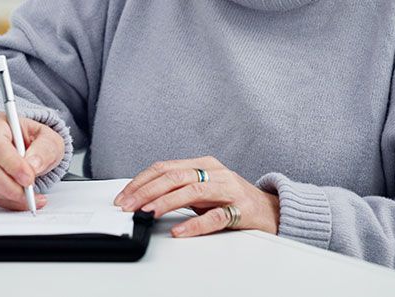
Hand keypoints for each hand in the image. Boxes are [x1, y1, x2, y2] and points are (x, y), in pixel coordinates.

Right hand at [0, 112, 64, 210]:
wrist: (31, 149)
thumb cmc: (37, 140)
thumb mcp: (50, 139)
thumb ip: (45, 149)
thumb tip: (33, 164)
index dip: (10, 163)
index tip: (29, 177)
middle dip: (10, 184)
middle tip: (30, 190)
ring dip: (10, 195)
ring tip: (32, 197)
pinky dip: (8, 202)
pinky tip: (24, 201)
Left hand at [113, 157, 280, 237]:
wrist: (270, 209)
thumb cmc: (231, 198)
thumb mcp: (202, 188)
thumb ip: (178, 189)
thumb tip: (143, 198)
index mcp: (202, 163)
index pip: (165, 167)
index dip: (141, 181)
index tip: (124, 196)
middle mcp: (214, 172)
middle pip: (174, 177)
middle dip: (147, 191)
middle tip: (129, 206)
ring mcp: (228, 189)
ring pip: (192, 191)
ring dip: (166, 203)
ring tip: (148, 213)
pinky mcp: (240, 209)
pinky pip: (215, 216)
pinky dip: (194, 224)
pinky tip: (179, 230)